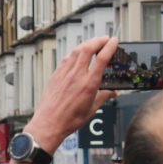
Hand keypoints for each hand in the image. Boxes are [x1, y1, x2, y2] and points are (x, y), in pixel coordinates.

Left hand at [22, 37, 118, 156]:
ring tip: (93, 44)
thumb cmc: (69, 120)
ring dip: (86, 44)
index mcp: (89, 84)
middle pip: (88, 48)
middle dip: (98, 40)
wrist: (49, 123)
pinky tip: (77, 55)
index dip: (110, 47)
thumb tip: (112, 93)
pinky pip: (67, 58)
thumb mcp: (92, 109)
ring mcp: (65, 74)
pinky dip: (75, 53)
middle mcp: (76, 75)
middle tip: (105, 39)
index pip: (102, 58)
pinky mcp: (56, 75)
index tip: (114, 41)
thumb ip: (104, 97)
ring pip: (76, 51)